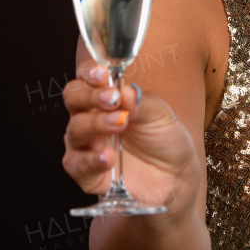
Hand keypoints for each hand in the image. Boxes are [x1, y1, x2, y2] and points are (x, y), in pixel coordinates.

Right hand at [61, 64, 200, 213]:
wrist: (175, 177)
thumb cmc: (165, 139)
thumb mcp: (161, 115)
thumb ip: (141, 102)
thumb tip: (124, 90)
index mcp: (108, 98)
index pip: (88, 78)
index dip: (90, 72)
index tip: (102, 74)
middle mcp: (91, 117)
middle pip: (74, 97)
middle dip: (91, 95)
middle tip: (113, 100)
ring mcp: (86, 144)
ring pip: (75, 128)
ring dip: (96, 124)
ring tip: (119, 123)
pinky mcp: (86, 172)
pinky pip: (77, 163)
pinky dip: (91, 159)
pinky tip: (108, 157)